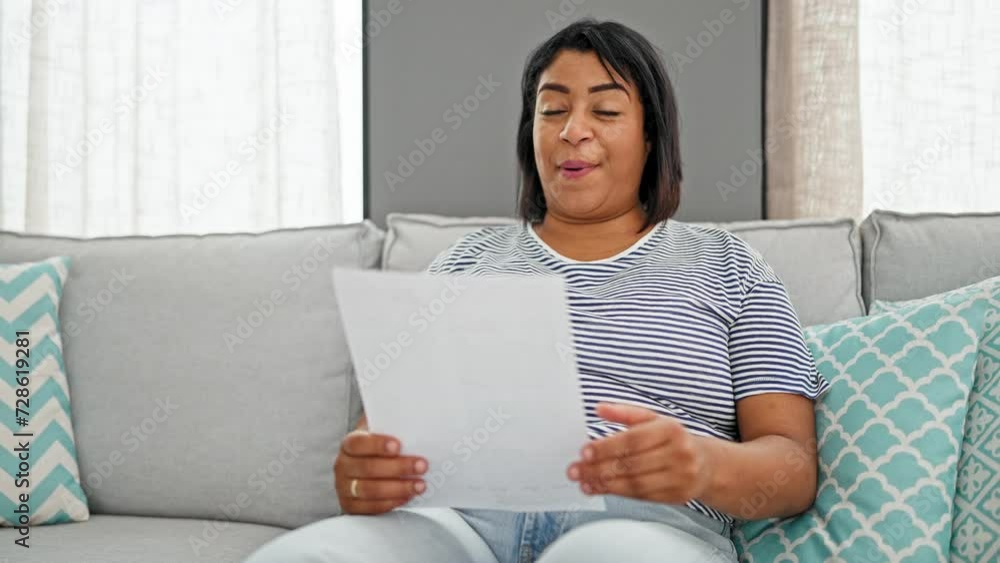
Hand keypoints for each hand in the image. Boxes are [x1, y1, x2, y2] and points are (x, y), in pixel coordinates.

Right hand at [333, 423, 427, 514]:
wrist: (370, 466)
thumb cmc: (380, 449)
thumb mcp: (383, 433)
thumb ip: (393, 429)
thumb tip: (414, 428)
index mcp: (348, 444)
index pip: (358, 443)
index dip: (377, 444)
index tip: (398, 446)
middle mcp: (343, 466)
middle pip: (368, 468)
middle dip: (398, 468)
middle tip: (422, 466)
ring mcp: (345, 488)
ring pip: (370, 490)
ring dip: (398, 488)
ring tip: (420, 485)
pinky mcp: (351, 506)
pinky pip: (371, 507)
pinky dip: (391, 503)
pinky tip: (408, 496)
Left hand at [566, 402, 714, 504]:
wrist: (707, 464)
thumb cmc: (674, 439)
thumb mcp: (653, 419)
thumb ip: (625, 413)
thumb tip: (599, 408)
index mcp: (671, 429)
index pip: (632, 440)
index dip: (606, 447)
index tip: (584, 451)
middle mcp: (678, 453)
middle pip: (631, 464)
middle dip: (598, 468)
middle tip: (576, 470)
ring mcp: (679, 477)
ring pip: (635, 483)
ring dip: (604, 484)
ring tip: (584, 481)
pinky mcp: (676, 496)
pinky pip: (641, 496)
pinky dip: (617, 493)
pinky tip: (601, 488)